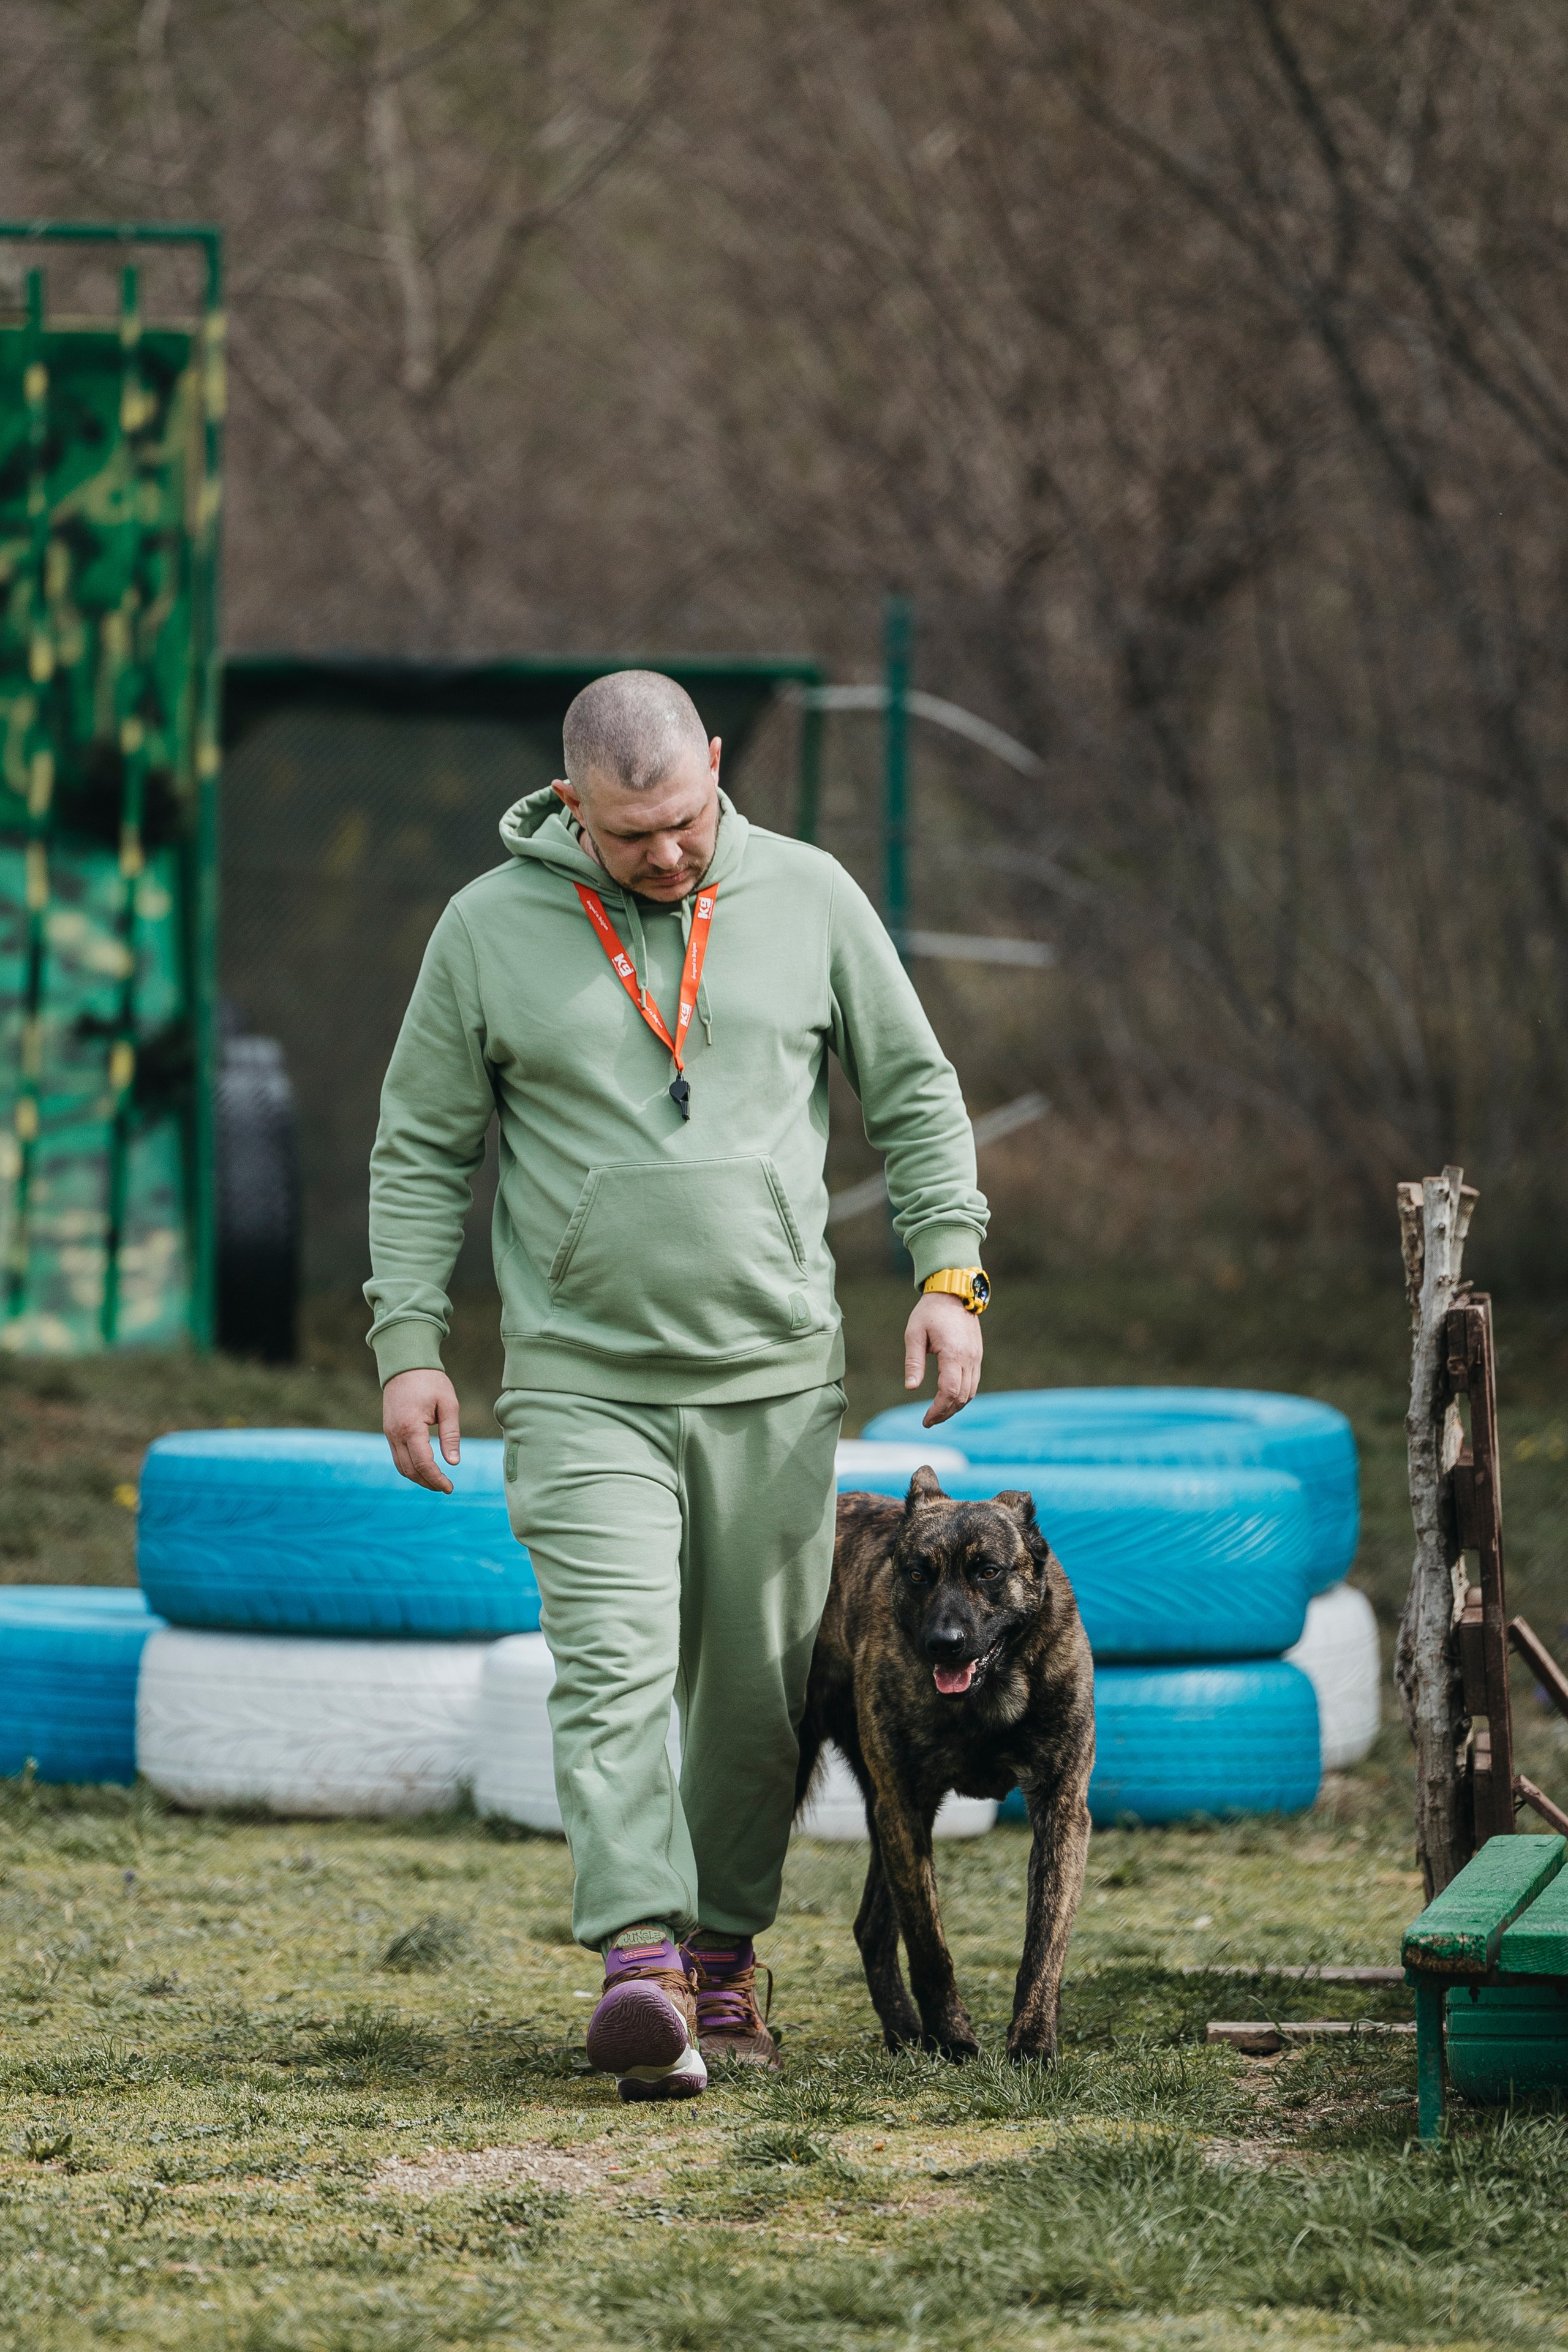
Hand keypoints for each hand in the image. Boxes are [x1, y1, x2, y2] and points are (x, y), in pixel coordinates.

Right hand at [383, 1369, 461, 1491]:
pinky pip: (397, 1456)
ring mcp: (389, 1433)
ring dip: (417, 1478)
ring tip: (436, 1481)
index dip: (436, 1479)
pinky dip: (410, 1467)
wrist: (405, 1365)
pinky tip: (424, 1468)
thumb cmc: (430, 1382)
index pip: (423, 1463)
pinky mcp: (388, 1431)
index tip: (450, 1488)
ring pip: (401, 1466)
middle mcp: (396, 1434)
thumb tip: (453, 1462)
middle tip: (446, 1487)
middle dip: (427, 1482)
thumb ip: (451, 1435)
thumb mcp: (448, 1405)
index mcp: (411, 1427)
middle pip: (409, 1470)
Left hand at [903, 1292, 982, 1426]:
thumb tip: (910, 1388)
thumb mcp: (914, 1334)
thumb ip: (913, 1362)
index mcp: (953, 1353)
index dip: (938, 1409)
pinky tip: (948, 1399)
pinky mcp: (977, 1355)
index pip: (949, 1391)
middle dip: (945, 1413)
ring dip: (955, 1407)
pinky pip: (973, 1382)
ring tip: (938, 1414)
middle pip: (961, 1397)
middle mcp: (969, 1358)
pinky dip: (962, 1395)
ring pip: (970, 1392)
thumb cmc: (930, 1311)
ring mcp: (976, 1357)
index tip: (926, 1419)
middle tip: (928, 1421)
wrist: (953, 1291)